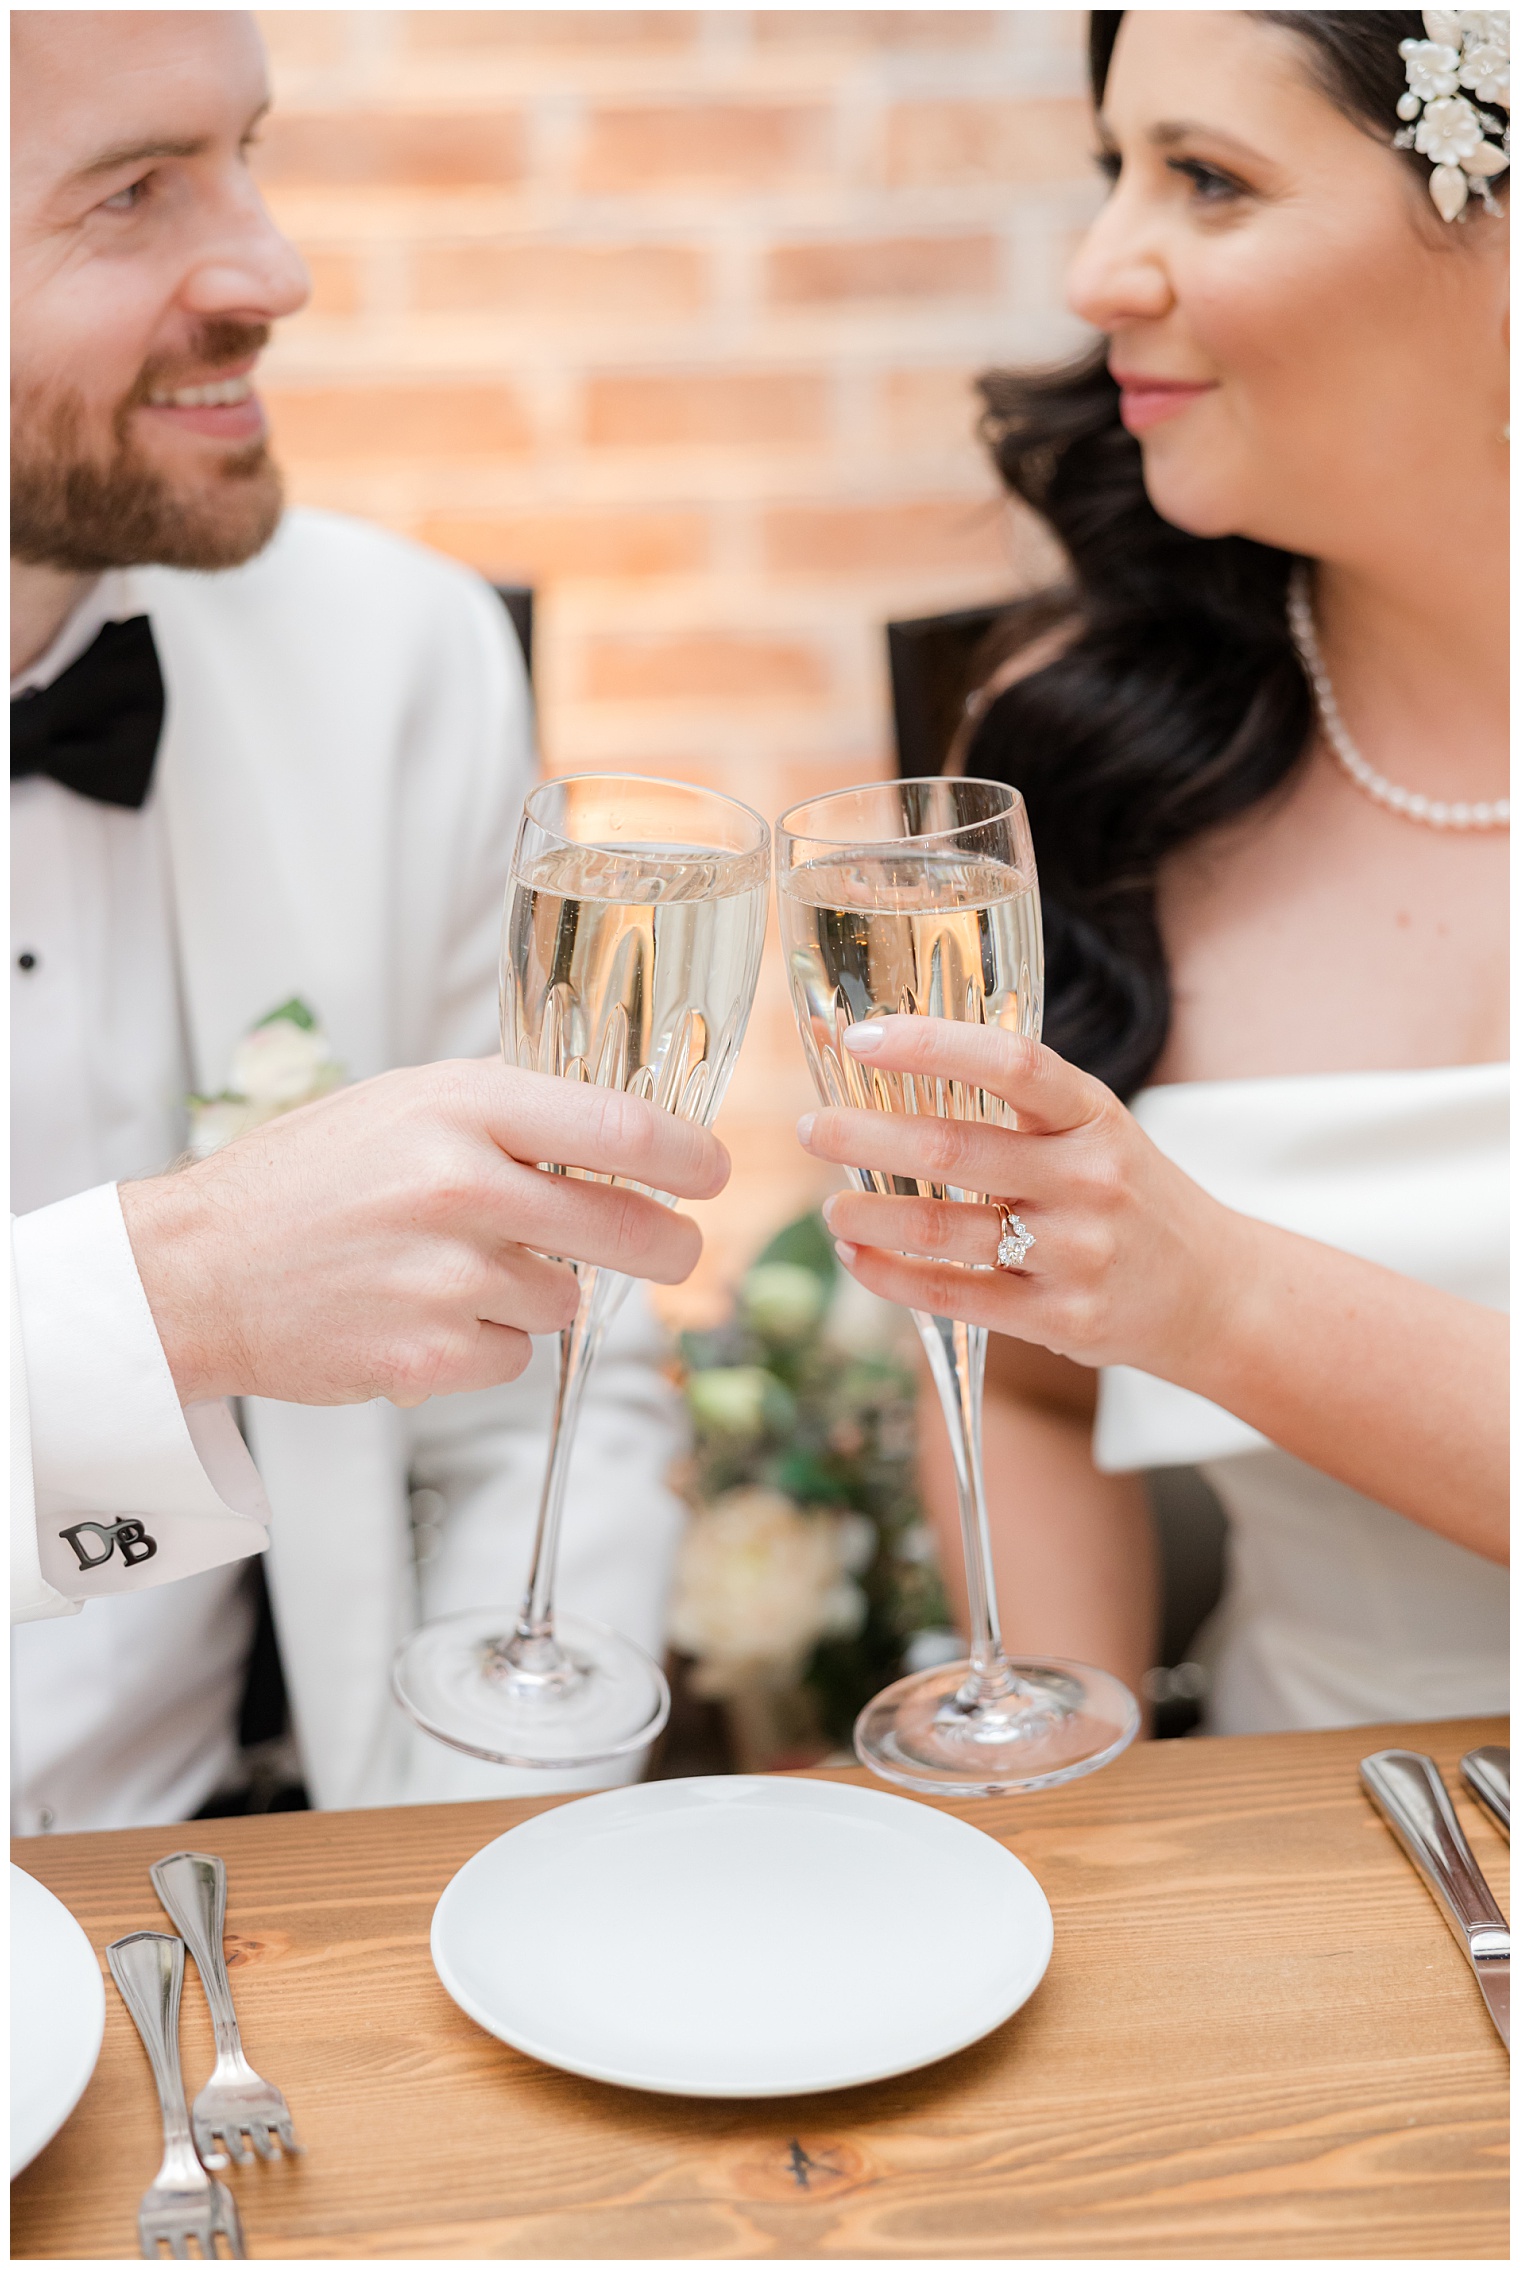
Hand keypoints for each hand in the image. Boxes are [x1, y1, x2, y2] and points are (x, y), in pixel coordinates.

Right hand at [120, 1060, 727, 1407]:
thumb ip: (509, 1111)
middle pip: (629, 1227)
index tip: (712, 1171)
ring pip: (567, 1300)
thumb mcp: (406, 1103)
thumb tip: (623, 1128)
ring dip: (536, 1293)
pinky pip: (516, 1356)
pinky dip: (487, 1345)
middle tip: (673, 1246)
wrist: (198, 1270)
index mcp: (462, 1105)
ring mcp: (449, 1276)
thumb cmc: (308, 1179)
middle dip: (667, 1244)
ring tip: (454, 1272)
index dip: (687, 1155)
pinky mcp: (432, 1355)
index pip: (619, 1125)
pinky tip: (422, 1315)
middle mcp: (462, 1185)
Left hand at [799, 1017, 1242, 1377]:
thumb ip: (1012, 1103)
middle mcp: (1089, 1178)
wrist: (1213, 1293)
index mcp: (1093, 1115)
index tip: (861, 1039)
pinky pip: (953, 1294)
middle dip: (865, 1137)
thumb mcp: (1093, 1131)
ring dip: (865, 1217)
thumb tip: (888, 1058)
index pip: (1011, 1062)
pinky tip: (855, 1259)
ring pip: (941, 1229)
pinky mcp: (1061, 1318)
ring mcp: (1076, 1252)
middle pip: (953, 1149)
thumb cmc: (1128, 1197)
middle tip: (813, 1130)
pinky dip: (888, 1277)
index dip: (931, 1044)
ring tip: (830, 1209)